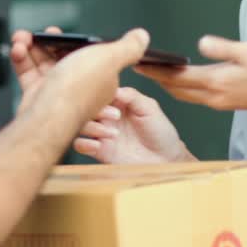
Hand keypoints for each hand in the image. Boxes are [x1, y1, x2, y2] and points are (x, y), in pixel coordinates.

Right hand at [16, 28, 151, 129]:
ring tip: (21, 38)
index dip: (70, 41)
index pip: (86, 53)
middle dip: (46, 41)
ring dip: (30, 47)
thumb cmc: (77, 90)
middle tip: (37, 34)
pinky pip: (29, 73)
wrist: (46, 118)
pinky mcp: (38, 97)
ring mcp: (56, 92)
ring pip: (42, 62)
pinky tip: (18, 50)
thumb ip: (128, 48)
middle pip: (60, 55)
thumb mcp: (109, 60)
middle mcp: (78, 86)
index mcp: (98, 78)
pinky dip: (22, 60)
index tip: (57, 32)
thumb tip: (142, 36)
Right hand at [74, 86, 190, 163]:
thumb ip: (132, 96)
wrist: (166, 159)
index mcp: (117, 102)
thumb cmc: (160, 132)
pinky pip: (80, 144)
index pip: (99, 93)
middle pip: (87, 108)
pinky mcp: (100, 150)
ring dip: (93, 127)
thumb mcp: (150, 108)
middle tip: (115, 117)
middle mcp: (107, 116)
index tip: (114, 102)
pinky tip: (98, 145)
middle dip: (97, 111)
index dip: (101, 95)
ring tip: (114, 134)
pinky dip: (84, 143)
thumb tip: (113, 87)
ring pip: (81, 125)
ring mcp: (102, 133)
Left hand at [136, 35, 246, 118]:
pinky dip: (180, 88)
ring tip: (153, 72)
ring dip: (167, 85)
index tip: (138, 64)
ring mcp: (217, 102)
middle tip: (138, 67)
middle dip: (156, 79)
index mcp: (215, 82)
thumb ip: (222, 48)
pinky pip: (194, 97)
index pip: (177, 78)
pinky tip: (178, 79)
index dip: (156, 71)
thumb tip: (200, 43)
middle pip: (175, 90)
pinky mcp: (223, 103)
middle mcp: (212, 96)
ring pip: (184, 95)